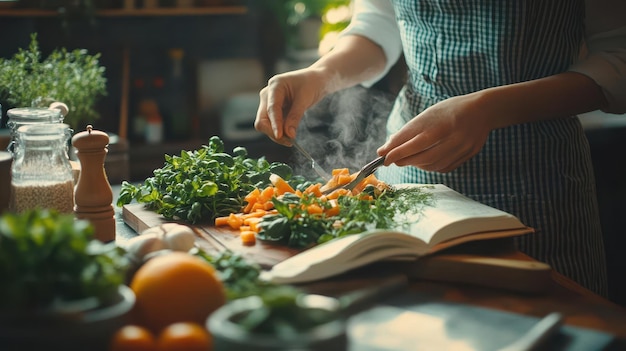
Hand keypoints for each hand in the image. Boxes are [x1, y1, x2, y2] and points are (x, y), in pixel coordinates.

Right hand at [255, 68, 327, 143]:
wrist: (316, 80)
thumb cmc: (311, 84)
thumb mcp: (305, 99)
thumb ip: (295, 116)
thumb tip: (289, 134)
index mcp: (275, 85)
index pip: (271, 108)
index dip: (275, 124)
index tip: (280, 136)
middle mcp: (268, 95)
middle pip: (262, 119)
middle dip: (273, 131)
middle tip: (289, 141)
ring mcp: (269, 103)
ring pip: (266, 125)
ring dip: (277, 134)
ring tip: (292, 140)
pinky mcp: (274, 111)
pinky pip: (273, 125)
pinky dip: (280, 132)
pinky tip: (290, 136)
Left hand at [377, 92, 494, 172]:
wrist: (482, 110)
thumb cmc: (448, 111)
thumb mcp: (427, 115)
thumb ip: (408, 132)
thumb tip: (385, 149)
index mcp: (441, 125)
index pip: (413, 143)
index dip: (396, 153)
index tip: (383, 157)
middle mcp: (452, 138)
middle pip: (422, 157)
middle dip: (404, 160)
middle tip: (392, 159)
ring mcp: (462, 149)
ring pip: (432, 165)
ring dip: (415, 164)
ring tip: (408, 157)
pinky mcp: (467, 156)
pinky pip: (443, 168)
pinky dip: (429, 166)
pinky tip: (424, 160)